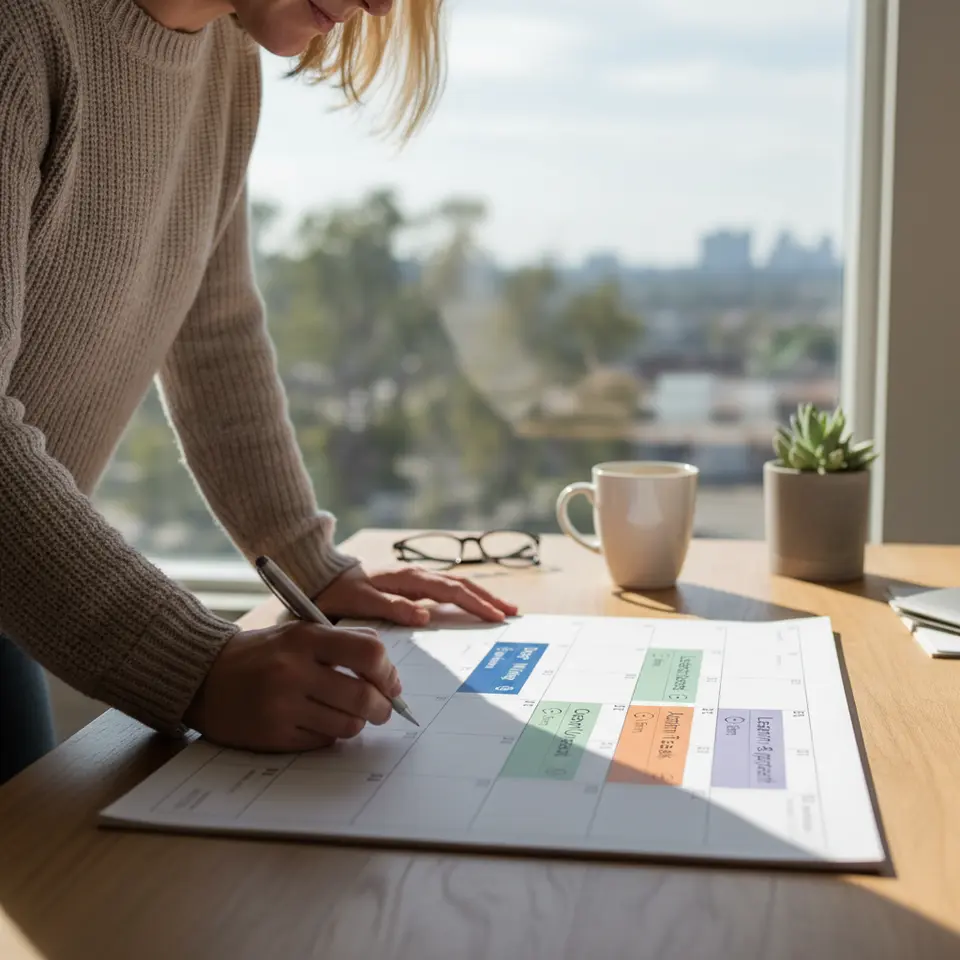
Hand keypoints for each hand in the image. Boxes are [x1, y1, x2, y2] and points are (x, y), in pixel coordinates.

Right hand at [184, 622, 400, 751]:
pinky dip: (329, 734)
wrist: (204, 675)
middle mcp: (293, 670)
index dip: (388, 671)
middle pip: (364, 696)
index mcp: (305, 638)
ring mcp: (282, 706)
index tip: (391, 683)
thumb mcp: (300, 632)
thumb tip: (388, 673)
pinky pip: (322, 741)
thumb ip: (344, 643)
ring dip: (357, 723)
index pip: (369, 652)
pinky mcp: (273, 735)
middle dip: (382, 707)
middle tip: (382, 709)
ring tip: (348, 714)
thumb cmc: (263, 653)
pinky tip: (318, 721)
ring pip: (347, 725)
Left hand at [316, 565, 517, 626]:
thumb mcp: (359, 602)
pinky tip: (472, 604)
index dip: (475, 603)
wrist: (318, 575)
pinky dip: (464, 596)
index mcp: (408, 579)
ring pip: (455, 585)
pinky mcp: (410, 584)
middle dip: (487, 598)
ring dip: (480, 595)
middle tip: (512, 612)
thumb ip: (392, 607)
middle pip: (460, 585)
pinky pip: (444, 589)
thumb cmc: (337, 591)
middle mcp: (416, 575)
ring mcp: (414, 579)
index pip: (451, 591)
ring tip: (502, 607)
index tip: (495, 616)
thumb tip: (425, 616)